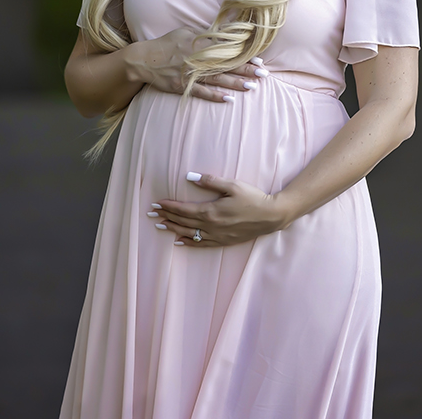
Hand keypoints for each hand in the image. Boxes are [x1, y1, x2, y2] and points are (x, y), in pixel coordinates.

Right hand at [129, 28, 267, 103]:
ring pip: (216, 79)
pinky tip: (229, 99)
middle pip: (225, 65)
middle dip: (245, 70)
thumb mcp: (186, 31)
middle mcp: (196, 58)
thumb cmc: (167, 43)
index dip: (243, 55)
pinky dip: (215, 96)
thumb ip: (205, 33)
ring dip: (235, 83)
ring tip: (252, 87)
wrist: (143, 59)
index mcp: (198, 43)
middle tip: (263, 74)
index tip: (258, 59)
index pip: (226, 49)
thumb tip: (226, 32)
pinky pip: (201, 92)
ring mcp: (189, 73)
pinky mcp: (182, 86)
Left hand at [149, 172, 290, 246]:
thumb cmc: (253, 198)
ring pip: (189, 234)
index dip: (169, 206)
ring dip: (172, 229)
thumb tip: (190, 176)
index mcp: (211, 211)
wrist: (270, 216)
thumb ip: (210, 181)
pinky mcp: (223, 242)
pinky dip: (188, 243)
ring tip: (159, 225)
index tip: (156, 203)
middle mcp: (211, 226)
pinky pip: (201, 244)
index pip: (183, 209)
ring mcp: (216, 236)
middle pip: (183, 221)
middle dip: (165, 217)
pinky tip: (179, 241)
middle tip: (150, 214)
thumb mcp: (232, 185)